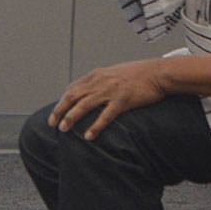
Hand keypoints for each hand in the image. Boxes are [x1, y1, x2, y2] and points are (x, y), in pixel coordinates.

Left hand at [48, 59, 168, 140]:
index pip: (73, 88)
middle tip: (52, 123)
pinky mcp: (123, 100)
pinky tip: (89, 136)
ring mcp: (111, 90)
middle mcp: (100, 81)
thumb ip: (100, 81)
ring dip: (72, 117)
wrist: (159, 73)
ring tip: (63, 129)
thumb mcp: (114, 73)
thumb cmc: (138, 74)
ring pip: (85, 104)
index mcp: (97, 75)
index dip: (62, 101)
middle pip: (73, 96)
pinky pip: (106, 115)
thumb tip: (89, 92)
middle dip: (60, 110)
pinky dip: (95, 126)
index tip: (55, 113)